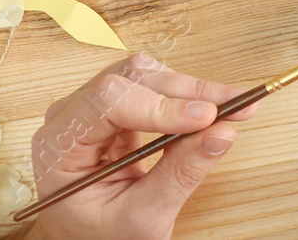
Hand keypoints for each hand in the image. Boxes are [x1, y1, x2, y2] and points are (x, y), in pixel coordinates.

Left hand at [26, 54, 255, 239]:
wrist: (87, 238)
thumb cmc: (102, 235)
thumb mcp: (142, 218)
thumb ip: (179, 174)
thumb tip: (223, 132)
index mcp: (60, 146)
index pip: (107, 102)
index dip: (160, 104)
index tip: (207, 117)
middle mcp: (71, 115)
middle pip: (130, 79)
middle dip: (187, 92)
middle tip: (238, 106)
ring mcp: (92, 106)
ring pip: (146, 74)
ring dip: (190, 89)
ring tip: (231, 107)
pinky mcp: (116, 106)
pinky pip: (152, 84)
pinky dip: (185, 94)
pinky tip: (209, 109)